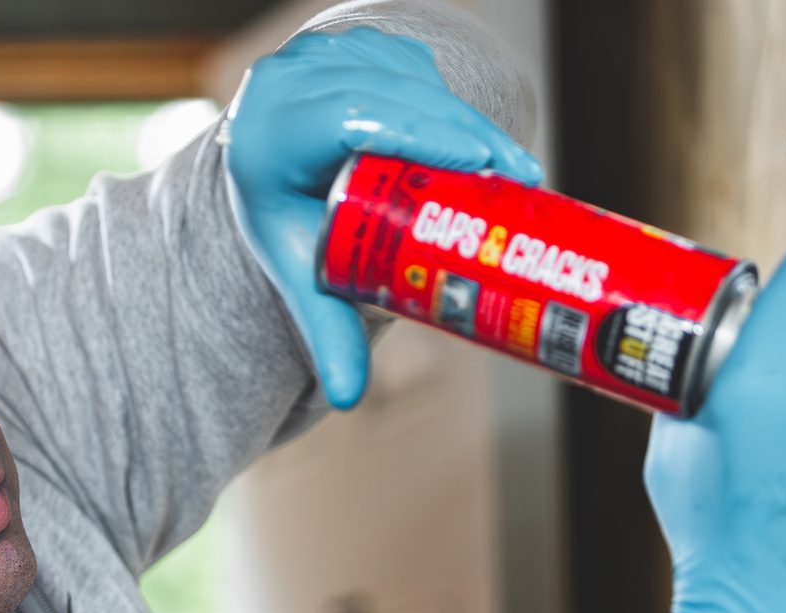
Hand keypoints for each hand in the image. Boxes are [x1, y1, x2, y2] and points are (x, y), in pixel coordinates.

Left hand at [222, 25, 541, 409]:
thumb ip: (325, 333)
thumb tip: (348, 398)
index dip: (418, 133)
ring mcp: (318, 51)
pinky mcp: (350, 41)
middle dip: (461, 132)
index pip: (350, 119)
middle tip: (517, 175)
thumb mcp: (300, 273)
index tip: (477, 163)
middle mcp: (287, 82)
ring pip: (408, 75)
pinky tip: (478, 139)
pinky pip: (411, 65)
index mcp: (270, 136)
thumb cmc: (287, 221)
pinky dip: (447, 99)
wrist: (268, 163)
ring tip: (508, 166)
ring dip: (463, 116)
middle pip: (390, 94)